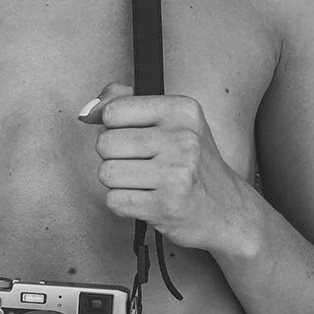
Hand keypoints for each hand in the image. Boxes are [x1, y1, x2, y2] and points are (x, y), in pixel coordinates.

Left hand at [80, 82, 250, 255]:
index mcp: (182, 110)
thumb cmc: (192, 164)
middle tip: (143, 164)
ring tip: (147, 182)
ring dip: (119, 183)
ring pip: (106, 173)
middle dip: (115, 157)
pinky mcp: (166, 205)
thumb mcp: (170, 121)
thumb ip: (125, 103)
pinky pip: (114, 200)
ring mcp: (175, 173)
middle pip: (105, 143)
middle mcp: (182, 139)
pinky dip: (124, 203)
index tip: (134, 137)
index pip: (114, 111)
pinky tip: (148, 199)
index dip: (114, 127)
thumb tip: (88, 111)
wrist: (225, 210)